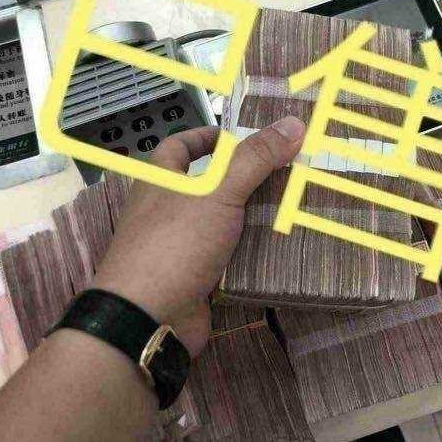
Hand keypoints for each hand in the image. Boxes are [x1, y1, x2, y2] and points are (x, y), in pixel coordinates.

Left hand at [91, 117, 305, 356]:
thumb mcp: (218, 191)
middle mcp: (165, 210)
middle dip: (242, 177)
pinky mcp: (194, 277)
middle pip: (206, 185)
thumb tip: (293, 123)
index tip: (238, 136)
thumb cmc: (175, 243)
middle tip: (282, 171)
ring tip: (291, 205)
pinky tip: (278, 248)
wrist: (148, 318)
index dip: (206, 137)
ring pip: (220, 222)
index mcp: (161, 181)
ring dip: (250, 216)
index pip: (179, 146)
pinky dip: (248, 252)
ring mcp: (179, 246)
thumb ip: (255, 159)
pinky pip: (226, 257)